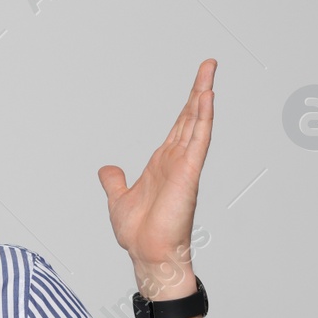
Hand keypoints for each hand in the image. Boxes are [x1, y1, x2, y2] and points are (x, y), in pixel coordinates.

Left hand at [97, 59, 215, 291]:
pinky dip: (203, 118)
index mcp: (162, 163)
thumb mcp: (118, 199)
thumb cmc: (139, 233)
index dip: (187, 105)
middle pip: (190, 117)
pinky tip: (207, 98)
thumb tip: (107, 169)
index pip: (178, 126)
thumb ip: (114, 182)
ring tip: (210, 73)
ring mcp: (184, 165)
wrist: (147, 253)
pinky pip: (198, 140)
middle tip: (209, 65)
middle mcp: (176, 160)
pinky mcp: (188, 172)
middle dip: (199, 90)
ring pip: (196, 123)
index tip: (197, 84)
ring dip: (203, 97)